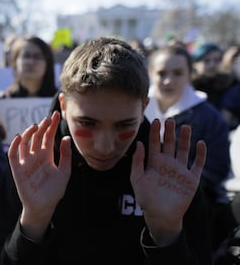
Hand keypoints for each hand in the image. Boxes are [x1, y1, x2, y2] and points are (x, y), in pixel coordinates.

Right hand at [8, 111, 71, 240]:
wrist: (44, 207)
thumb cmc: (54, 191)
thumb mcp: (64, 172)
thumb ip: (65, 155)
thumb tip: (66, 138)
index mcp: (47, 155)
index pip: (48, 136)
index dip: (52, 126)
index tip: (56, 115)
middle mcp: (36, 156)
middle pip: (37, 137)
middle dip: (42, 127)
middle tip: (48, 118)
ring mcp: (26, 162)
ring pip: (25, 143)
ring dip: (29, 133)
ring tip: (36, 126)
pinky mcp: (17, 169)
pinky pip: (13, 155)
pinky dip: (14, 145)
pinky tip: (19, 137)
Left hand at [130, 118, 205, 245]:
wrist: (160, 216)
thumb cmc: (146, 199)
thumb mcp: (137, 179)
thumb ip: (137, 162)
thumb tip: (139, 143)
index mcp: (154, 163)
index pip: (155, 143)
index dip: (156, 132)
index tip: (156, 121)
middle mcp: (167, 164)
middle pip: (170, 144)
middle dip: (170, 132)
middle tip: (170, 120)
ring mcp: (180, 170)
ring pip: (184, 150)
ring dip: (185, 139)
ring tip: (186, 126)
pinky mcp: (191, 179)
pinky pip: (197, 164)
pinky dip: (200, 154)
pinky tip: (200, 144)